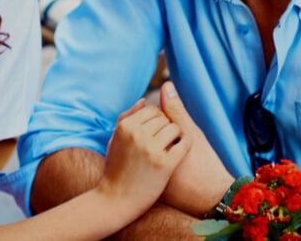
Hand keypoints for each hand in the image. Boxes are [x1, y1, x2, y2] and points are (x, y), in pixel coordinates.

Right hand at [96, 99, 191, 215]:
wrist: (116, 201)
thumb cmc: (116, 169)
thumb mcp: (115, 140)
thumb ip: (127, 117)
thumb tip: (144, 99)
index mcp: (125, 126)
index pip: (151, 109)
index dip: (156, 121)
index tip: (155, 134)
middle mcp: (137, 135)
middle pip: (164, 118)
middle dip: (166, 128)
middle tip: (163, 143)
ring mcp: (151, 149)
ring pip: (176, 128)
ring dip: (176, 137)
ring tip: (170, 148)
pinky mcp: (164, 164)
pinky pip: (184, 144)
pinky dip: (185, 146)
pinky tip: (180, 153)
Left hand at [158, 82, 234, 216]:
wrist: (210, 198)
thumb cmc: (204, 164)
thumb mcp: (192, 134)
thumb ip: (176, 111)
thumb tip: (165, 85)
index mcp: (154, 146)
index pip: (150, 123)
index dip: (169, 127)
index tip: (180, 139)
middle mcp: (146, 160)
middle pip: (144, 136)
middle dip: (158, 138)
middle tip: (176, 151)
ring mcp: (145, 175)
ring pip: (145, 150)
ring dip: (154, 149)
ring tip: (174, 162)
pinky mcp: (148, 187)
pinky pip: (145, 167)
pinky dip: (151, 164)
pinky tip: (166, 170)